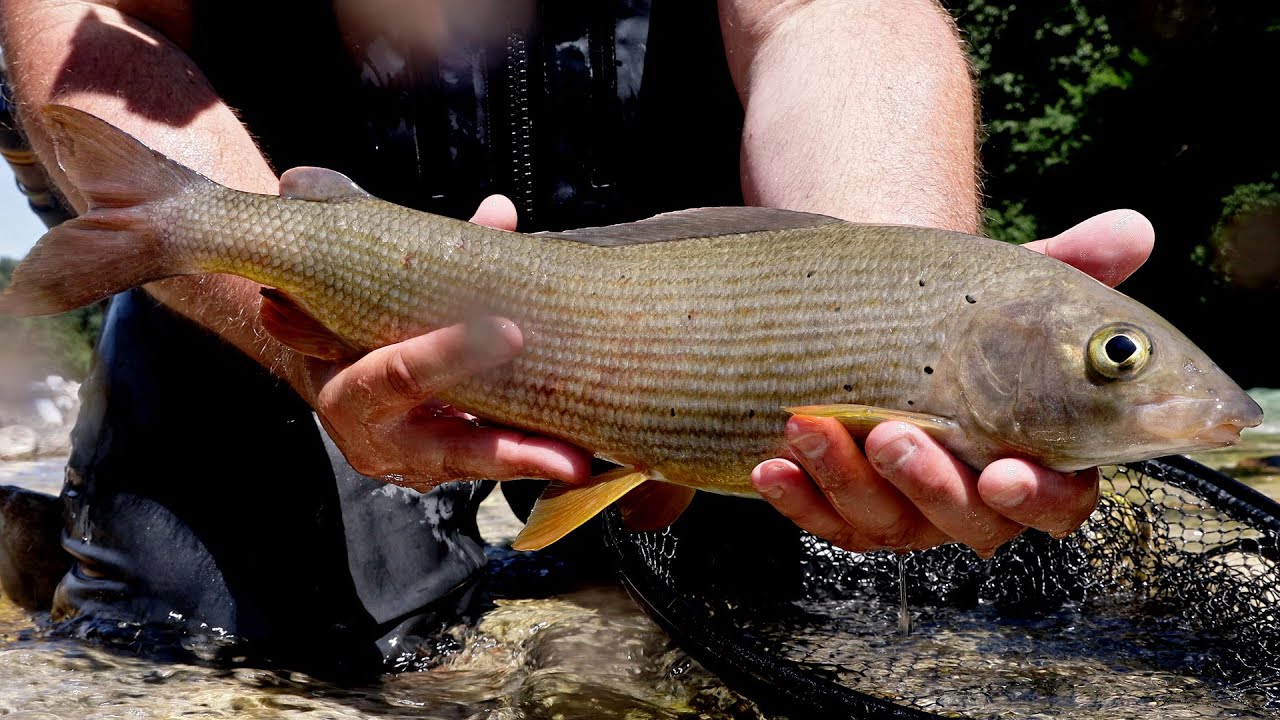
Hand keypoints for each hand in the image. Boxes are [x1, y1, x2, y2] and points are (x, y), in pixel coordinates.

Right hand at [307, 195, 592, 490]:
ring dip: (530, 463)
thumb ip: (442, 259)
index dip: (449, 355)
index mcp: (348, 389)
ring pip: (474, 466)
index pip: (398, 374)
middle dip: (506, 449)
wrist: (320, 366)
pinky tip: (573, 453)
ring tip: (580, 462)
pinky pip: (486, 467)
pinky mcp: (435, 472)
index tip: (509, 333)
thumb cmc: (357, 319)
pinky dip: (528, 459)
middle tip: (565, 453)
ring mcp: (406, 463)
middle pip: (445, 448)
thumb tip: (500, 212)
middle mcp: (372, 437)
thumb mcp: (383, 293)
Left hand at [751, 210, 1155, 556]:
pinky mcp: (846, 512)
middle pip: (967, 523)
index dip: (1036, 497)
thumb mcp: (1010, 286)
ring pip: (885, 524)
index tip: (1003, 470)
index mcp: (1038, 460)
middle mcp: (975, 499)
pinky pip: (823, 521)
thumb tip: (1129, 230)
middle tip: (894, 434)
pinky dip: (797, 499)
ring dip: (846, 481)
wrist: (881, 318)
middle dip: (929, 484)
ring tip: (811, 424)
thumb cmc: (960, 316)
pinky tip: (771, 465)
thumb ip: (1072, 265)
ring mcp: (908, 512)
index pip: (1057, 503)